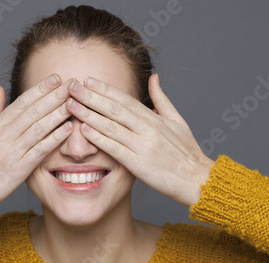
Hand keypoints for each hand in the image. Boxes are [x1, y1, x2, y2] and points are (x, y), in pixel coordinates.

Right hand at [0, 74, 74, 232]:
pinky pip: (40, 150)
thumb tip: (0, 90)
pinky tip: (68, 130)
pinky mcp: (18, 169)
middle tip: (72, 84)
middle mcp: (3, 135)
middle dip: (55, 96)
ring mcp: (12, 151)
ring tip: (75, 102)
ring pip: (39, 128)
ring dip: (58, 114)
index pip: (22, 102)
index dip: (40, 89)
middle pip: (34, 111)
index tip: (56, 78)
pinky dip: (54, 139)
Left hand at [65, 73, 214, 206]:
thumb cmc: (187, 152)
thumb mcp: (177, 121)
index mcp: (154, 118)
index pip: (125, 99)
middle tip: (71, 86)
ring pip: (111, 126)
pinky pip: (115, 148)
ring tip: (71, 105)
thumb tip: (153, 77)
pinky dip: (99, 139)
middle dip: (91, 96)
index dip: (105, 89)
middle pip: (114, 108)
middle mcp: (147, 129)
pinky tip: (84, 130)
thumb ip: (162, 99)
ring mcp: (143, 146)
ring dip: (88, 114)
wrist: (197, 179)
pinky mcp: (138, 164)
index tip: (88, 80)